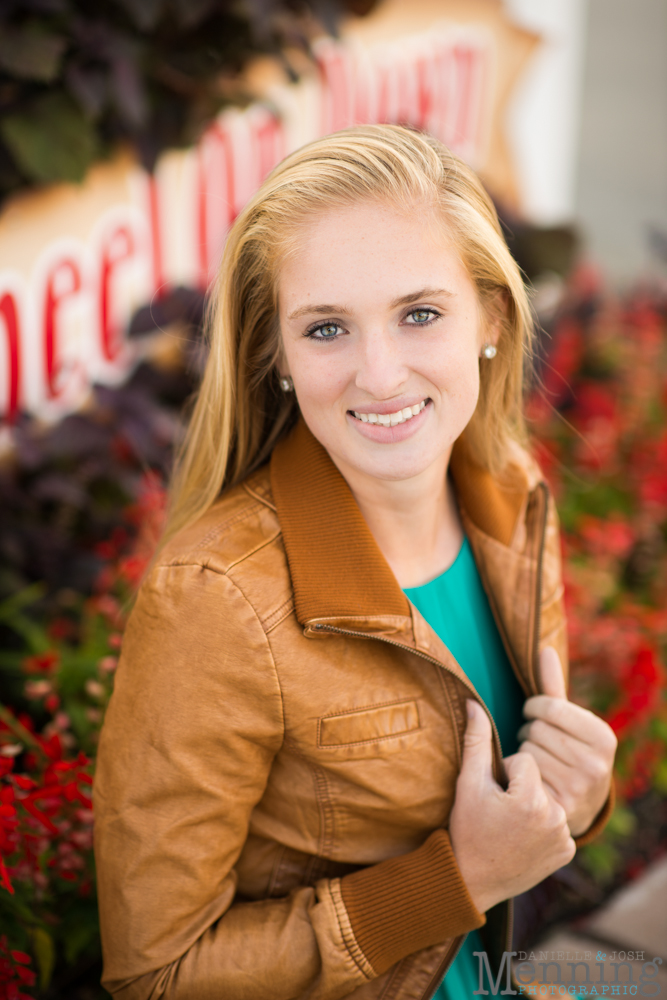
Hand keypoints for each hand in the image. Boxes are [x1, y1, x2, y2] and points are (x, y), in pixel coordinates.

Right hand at [449, 700, 574, 913]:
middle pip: (540, 777)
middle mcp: (555, 818)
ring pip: (550, 796)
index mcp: (531, 799)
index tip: (493, 796)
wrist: (472, 879)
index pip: (525, 760)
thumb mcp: (468, 783)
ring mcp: (565, 837)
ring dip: (533, 802)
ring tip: (511, 823)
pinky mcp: (568, 851)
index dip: (504, 773)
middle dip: (521, 786)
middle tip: (501, 811)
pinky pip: (559, 820)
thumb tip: (474, 703)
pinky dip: (543, 824)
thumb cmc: (467, 828)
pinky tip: (524, 836)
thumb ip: (476, 740)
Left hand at [517, 647, 616, 837]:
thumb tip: (544, 648)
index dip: (532, 707)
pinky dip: (517, 772)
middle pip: (536, 730)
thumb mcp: (568, 720)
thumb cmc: (568, 750)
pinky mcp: (559, 806)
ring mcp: (579, 788)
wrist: (579, 804)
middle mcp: (596, 764)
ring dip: (522, 752)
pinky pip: (520, 775)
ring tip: (535, 759)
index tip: (532, 712)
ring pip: (526, 752)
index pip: (549, 707)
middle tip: (536, 741)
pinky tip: (530, 777)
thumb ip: (553, 686)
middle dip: (528, 731)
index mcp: (603, 737)